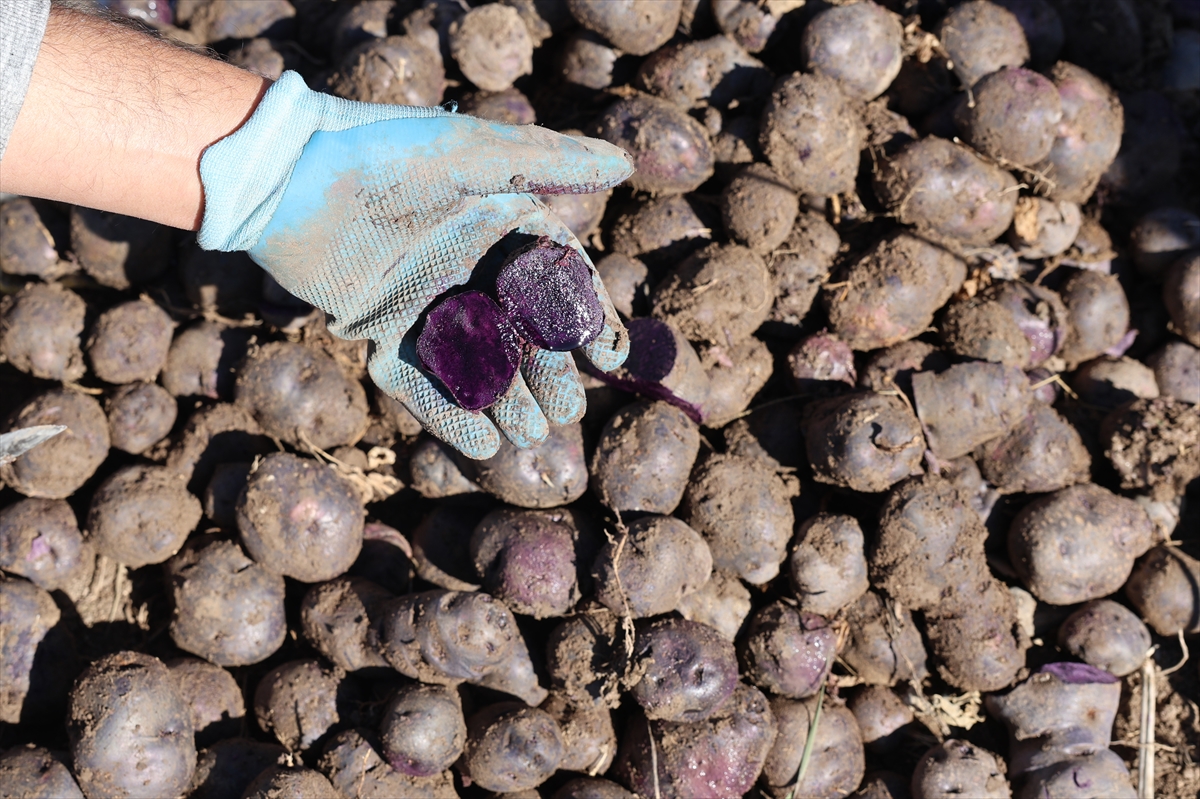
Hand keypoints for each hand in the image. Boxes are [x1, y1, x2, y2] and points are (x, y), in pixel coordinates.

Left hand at [198, 73, 631, 458]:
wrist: (286, 175)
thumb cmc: (383, 154)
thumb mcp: (471, 154)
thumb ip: (546, 162)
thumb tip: (623, 164)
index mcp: (498, 223)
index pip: (557, 280)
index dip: (586, 317)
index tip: (608, 356)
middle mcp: (467, 265)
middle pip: (521, 331)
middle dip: (547, 374)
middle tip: (566, 412)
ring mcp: (423, 301)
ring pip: (475, 361)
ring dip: (504, 401)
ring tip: (530, 437)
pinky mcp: (378, 327)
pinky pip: (419, 379)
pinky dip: (447, 413)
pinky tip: (480, 445)